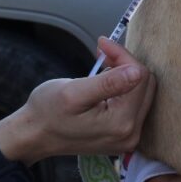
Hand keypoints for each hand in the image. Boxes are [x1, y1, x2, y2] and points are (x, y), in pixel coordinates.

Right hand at [0, 38, 155, 163]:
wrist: (34, 135)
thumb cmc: (48, 112)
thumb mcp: (73, 93)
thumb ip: (108, 83)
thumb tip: (137, 72)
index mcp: (121, 123)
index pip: (140, 76)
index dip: (122, 55)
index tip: (102, 44)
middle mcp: (131, 134)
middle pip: (146, 85)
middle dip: (126, 64)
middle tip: (103, 53)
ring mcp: (128, 137)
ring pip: (143, 93)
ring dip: (126, 74)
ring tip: (103, 66)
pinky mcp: (123, 136)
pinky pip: (135, 104)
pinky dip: (124, 88)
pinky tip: (106, 83)